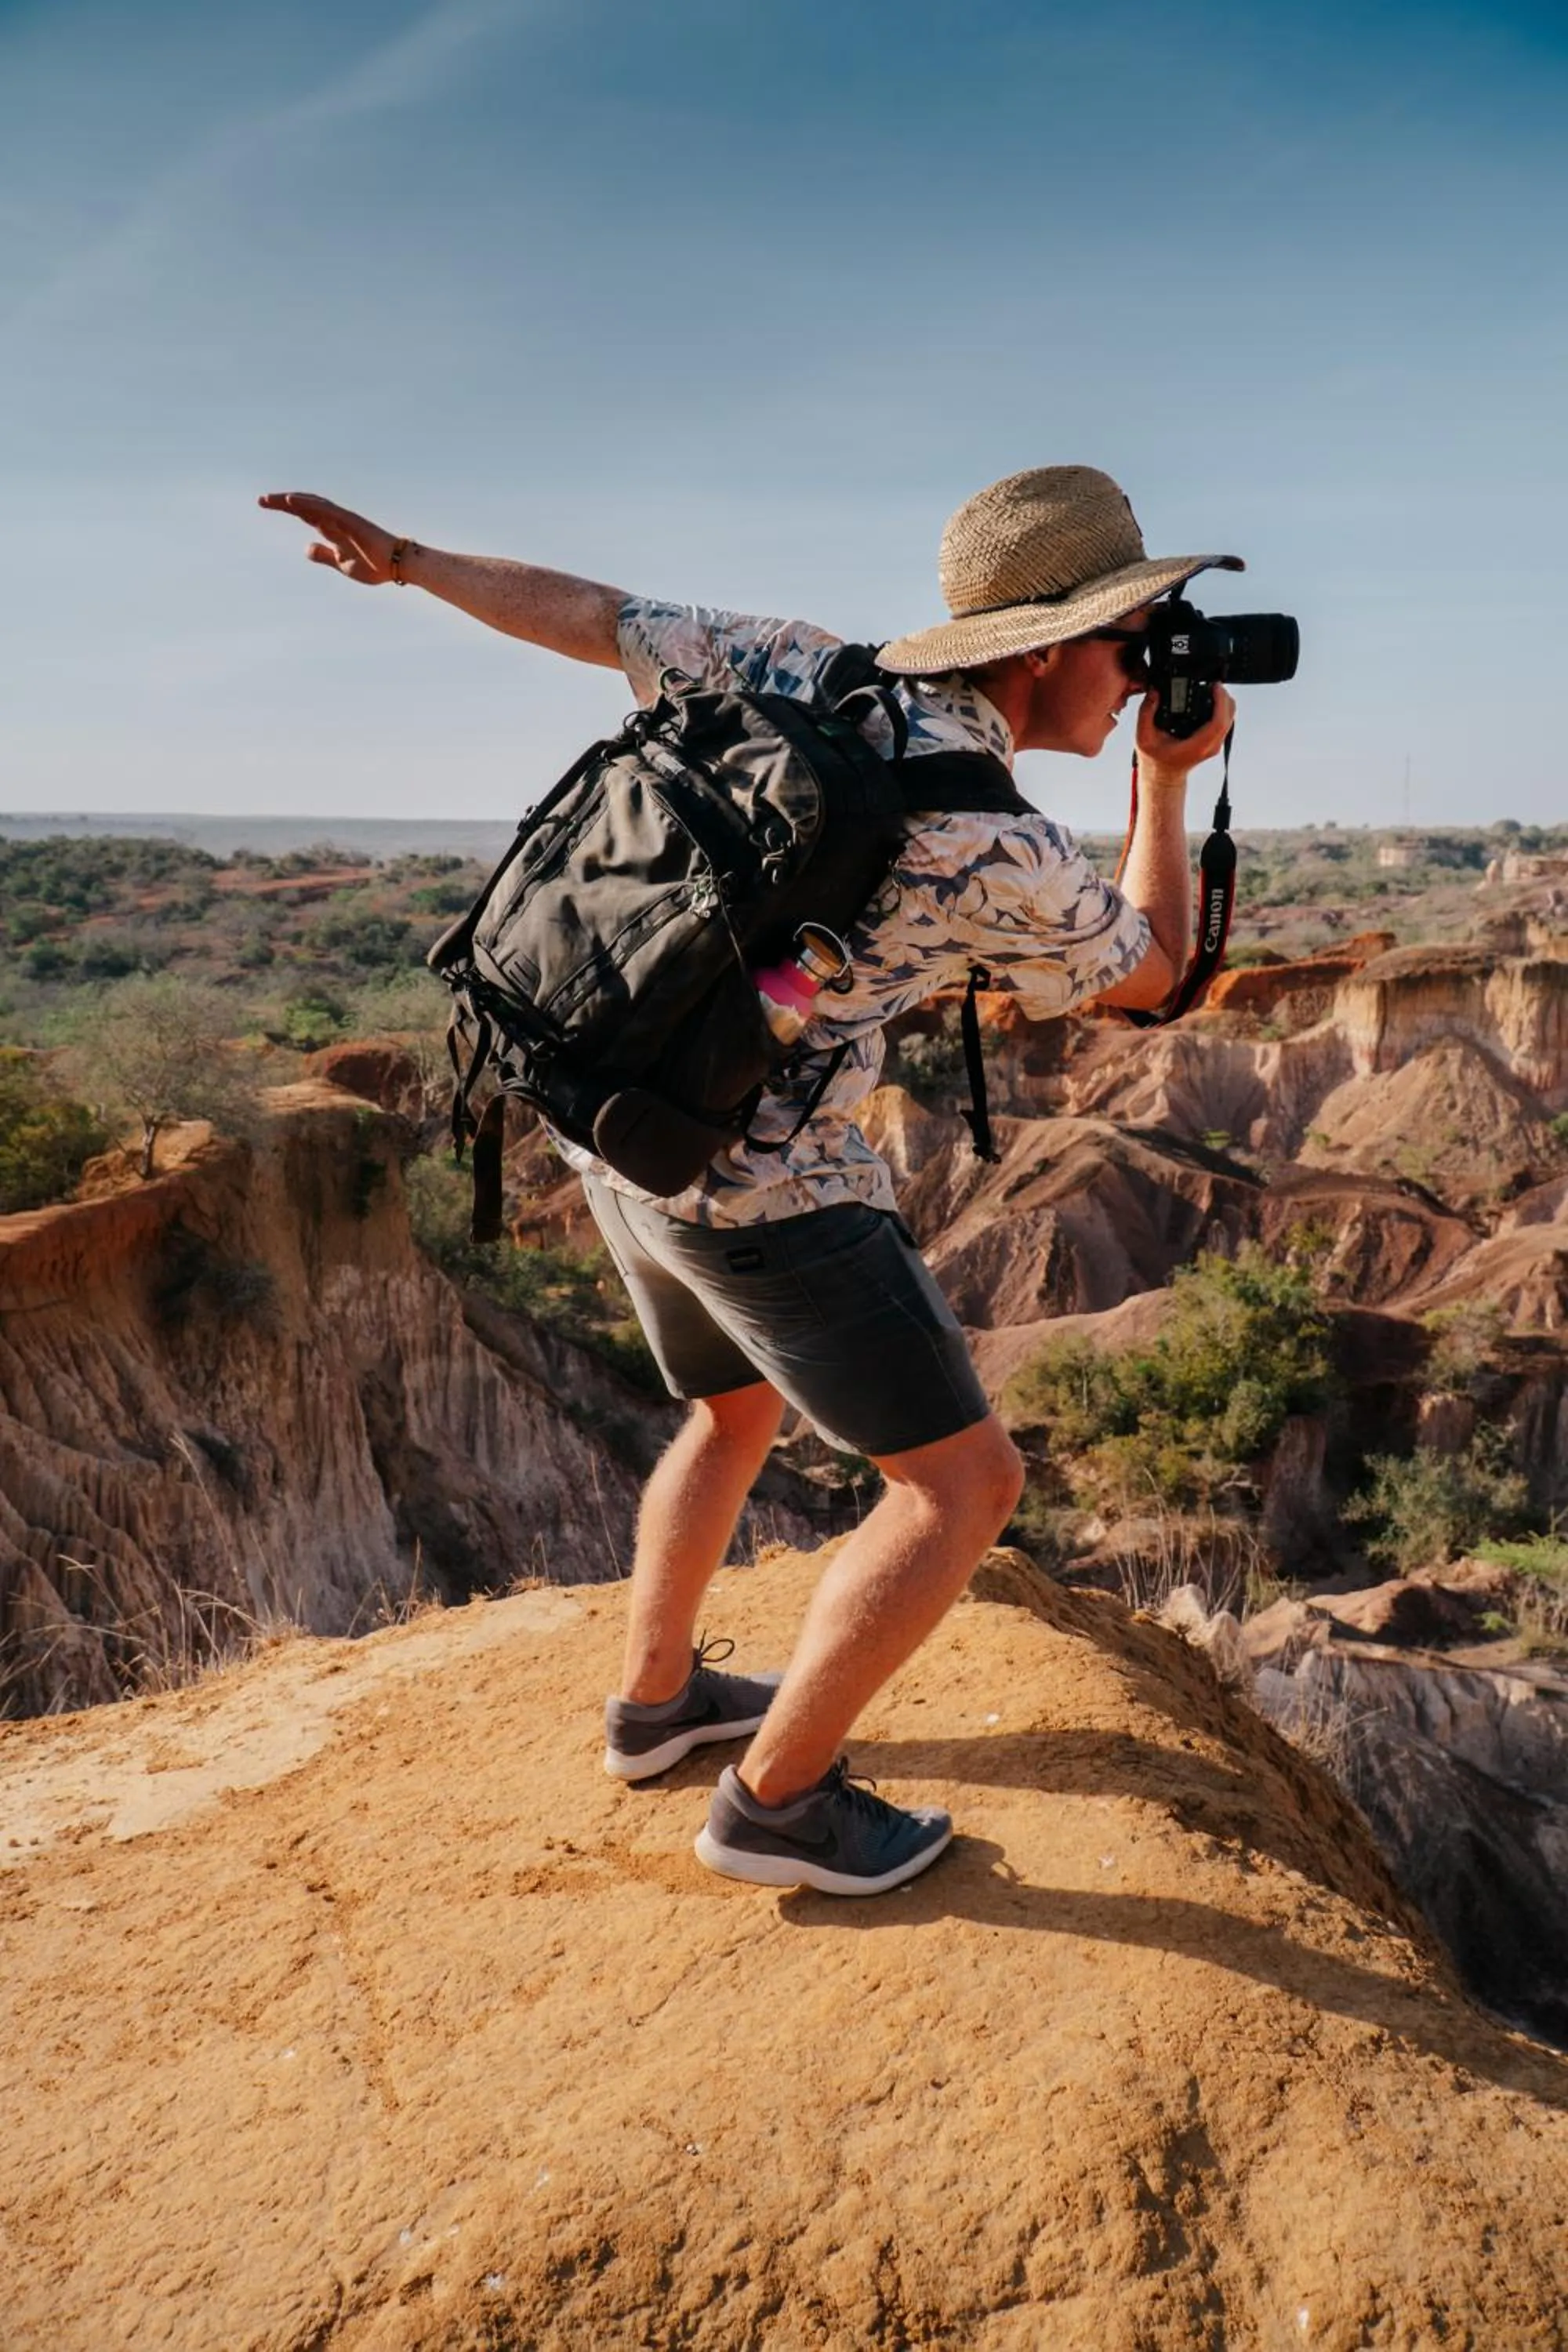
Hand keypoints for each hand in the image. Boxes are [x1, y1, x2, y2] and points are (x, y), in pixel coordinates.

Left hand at [258, 490, 399, 584]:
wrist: (397, 566)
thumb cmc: (374, 565)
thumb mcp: (341, 563)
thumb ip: (324, 555)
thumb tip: (306, 548)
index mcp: (332, 530)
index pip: (305, 515)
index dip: (286, 509)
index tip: (265, 505)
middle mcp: (335, 520)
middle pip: (304, 506)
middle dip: (282, 502)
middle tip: (261, 500)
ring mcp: (342, 519)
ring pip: (312, 505)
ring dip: (290, 501)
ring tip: (271, 499)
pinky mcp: (350, 521)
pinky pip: (325, 510)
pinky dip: (307, 504)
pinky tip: (291, 501)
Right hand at [1136, 682, 1234, 785]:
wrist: (1164, 775)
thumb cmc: (1155, 759)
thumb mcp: (1144, 737)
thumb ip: (1146, 713)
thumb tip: (1154, 692)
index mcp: (1196, 746)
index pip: (1218, 722)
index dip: (1220, 701)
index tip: (1214, 686)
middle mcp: (1210, 746)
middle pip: (1229, 716)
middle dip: (1224, 696)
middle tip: (1212, 684)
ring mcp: (1215, 744)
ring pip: (1230, 717)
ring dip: (1224, 700)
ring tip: (1211, 689)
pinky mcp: (1215, 740)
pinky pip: (1226, 720)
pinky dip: (1222, 707)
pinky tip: (1211, 699)